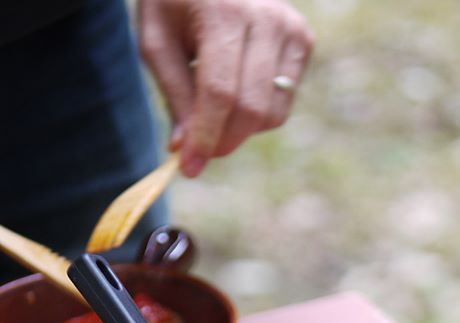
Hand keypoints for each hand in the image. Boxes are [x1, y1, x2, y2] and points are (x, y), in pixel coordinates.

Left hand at [138, 0, 313, 176]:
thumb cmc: (174, 3)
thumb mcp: (157, 42)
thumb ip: (174, 95)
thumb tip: (186, 150)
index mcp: (225, 10)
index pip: (219, 93)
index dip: (205, 137)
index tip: (189, 169)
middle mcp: (268, 17)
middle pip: (250, 109)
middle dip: (222, 141)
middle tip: (197, 151)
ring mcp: (292, 28)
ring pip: (271, 113)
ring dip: (239, 129)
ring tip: (214, 107)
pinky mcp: (303, 41)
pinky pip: (282, 103)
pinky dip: (257, 113)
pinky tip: (237, 89)